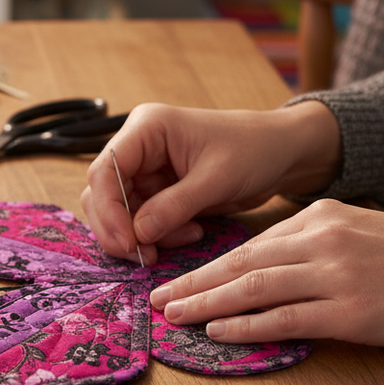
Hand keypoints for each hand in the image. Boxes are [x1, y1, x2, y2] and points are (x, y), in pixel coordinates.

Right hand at [81, 101, 341, 264]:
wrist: (280, 153)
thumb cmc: (253, 151)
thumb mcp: (216, 179)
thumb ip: (174, 206)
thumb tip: (138, 235)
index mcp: (147, 128)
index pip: (105, 170)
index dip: (109, 210)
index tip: (129, 243)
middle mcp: (138, 147)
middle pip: (103, 194)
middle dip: (121, 228)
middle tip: (147, 256)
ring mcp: (146, 170)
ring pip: (118, 211)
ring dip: (142, 234)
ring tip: (186, 236)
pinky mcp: (157, 191)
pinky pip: (141, 220)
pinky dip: (159, 234)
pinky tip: (192, 232)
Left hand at [151, 199, 383, 361]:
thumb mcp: (364, 234)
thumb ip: (317, 245)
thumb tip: (269, 270)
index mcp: (324, 216)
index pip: (253, 243)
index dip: (211, 263)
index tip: (180, 276)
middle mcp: (324, 239)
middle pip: (242, 262)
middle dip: (194, 280)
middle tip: (157, 298)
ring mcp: (336, 275)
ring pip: (254, 289)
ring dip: (206, 303)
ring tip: (173, 316)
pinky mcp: (351, 312)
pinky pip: (286, 320)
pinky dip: (246, 326)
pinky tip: (218, 332)